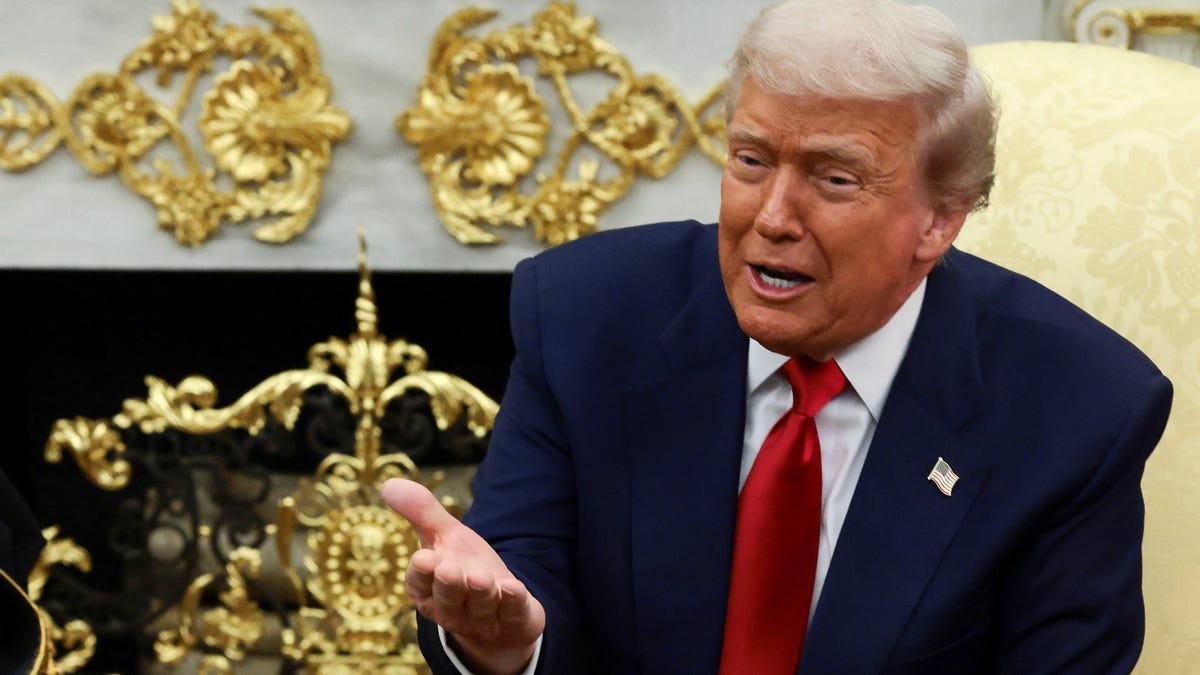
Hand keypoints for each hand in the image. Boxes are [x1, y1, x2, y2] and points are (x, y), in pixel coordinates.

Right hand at [382, 478, 544, 674]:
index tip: (423, 558)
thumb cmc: (464, 568)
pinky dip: (513, 602)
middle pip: (448, 598)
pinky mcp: (514, 622)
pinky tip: (512, 587)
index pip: (420, 584)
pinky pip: (512, 615)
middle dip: (448, 585)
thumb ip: (422, 513)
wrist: (499, 606)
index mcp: (429, 590)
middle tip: (449, 569)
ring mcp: (484, 619)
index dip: (422, 573)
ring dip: (480, 593)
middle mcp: (452, 609)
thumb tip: (389, 483)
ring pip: (480, 607)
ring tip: (480, 578)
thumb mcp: (446, 537)